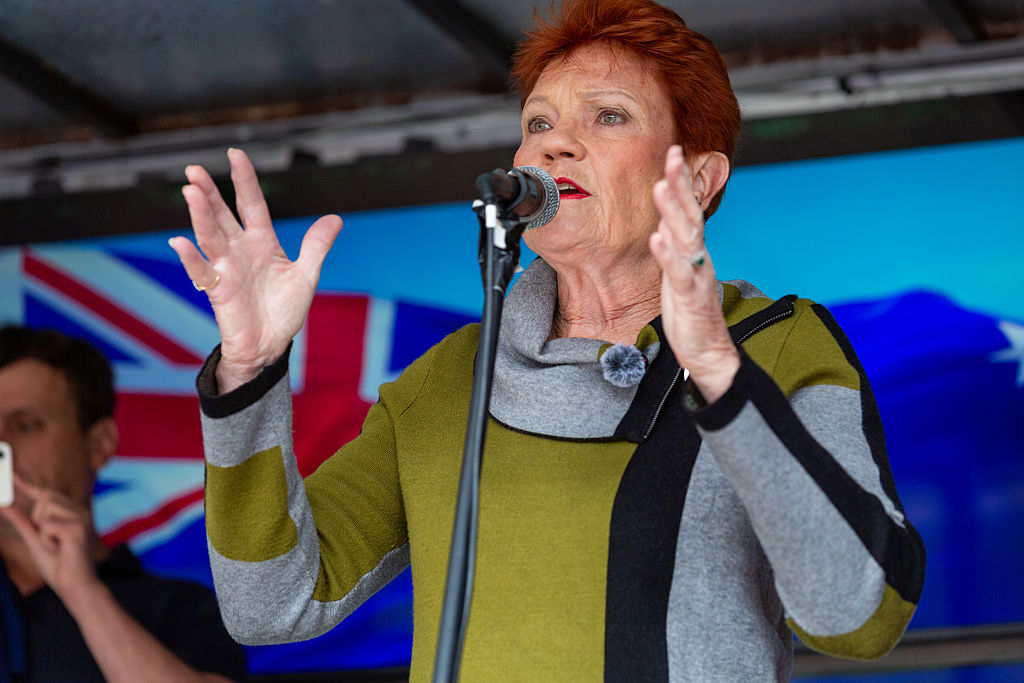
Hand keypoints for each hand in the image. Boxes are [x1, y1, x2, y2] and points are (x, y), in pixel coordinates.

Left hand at [0, 474, 104, 600]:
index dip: (28, 486)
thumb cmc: (58, 567)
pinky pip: (48, 525)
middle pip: (45, 498)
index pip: (48, 495)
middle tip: (49, 541)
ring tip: (57, 547)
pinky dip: (47, 540)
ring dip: (42, 531)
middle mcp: (79, 512)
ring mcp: (81, 518)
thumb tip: (5, 506)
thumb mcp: (35, 542)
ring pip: (45, 509)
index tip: (12, 477)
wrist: (75, 586)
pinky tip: (61, 550)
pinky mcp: (78, 527)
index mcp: (72, 514)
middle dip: (37, 519)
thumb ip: (22, 523)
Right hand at [169, 149, 342, 391]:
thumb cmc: (284, 310)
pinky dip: (191, 258)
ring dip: (200, 215)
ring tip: (190, 191)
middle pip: (222, 214)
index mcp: (262, 242)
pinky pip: (201, 271)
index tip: (235, 154)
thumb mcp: (306, 275)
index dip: (244, 180)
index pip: (251, 204)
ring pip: (210, 236)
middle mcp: (240, 250)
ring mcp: (226, 268)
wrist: (271, 344)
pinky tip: (179, 242)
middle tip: (194, 169)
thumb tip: (335, 218)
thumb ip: (316, 246)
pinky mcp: (218, 290)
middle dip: (209, 192)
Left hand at [650, 145, 738, 402]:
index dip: (682, 181)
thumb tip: (664, 222)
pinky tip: (658, 238)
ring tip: (661, 187)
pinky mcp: (690, 297)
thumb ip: (673, 247)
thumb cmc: (689, 312)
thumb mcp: (678, 272)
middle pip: (690, 214)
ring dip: (673, 211)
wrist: (706, 351)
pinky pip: (679, 272)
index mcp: (693, 250)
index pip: (688, 209)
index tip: (673, 152)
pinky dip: (669, 254)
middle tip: (672, 154)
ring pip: (686, 237)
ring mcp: (696, 275)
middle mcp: (698, 257)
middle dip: (681, 183)